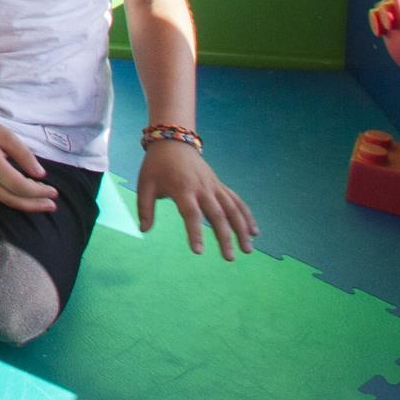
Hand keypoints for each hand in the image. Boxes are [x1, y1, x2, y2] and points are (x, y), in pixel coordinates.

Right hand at [0, 103, 58, 214]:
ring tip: (43, 202)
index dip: (39, 192)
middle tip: (53, 205)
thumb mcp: (6, 135)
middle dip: (35, 205)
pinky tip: (25, 195)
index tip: (54, 191)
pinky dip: (14, 198)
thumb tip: (41, 175)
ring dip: (25, 204)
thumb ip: (24, 156)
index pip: (20, 187)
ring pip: (5, 201)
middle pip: (13, 200)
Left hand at [136, 139, 256, 258]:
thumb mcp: (145, 184)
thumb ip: (145, 208)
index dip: (195, 233)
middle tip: (229, 258)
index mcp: (182, 189)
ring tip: (248, 249)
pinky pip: (236, 201)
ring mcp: (214, 186)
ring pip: (233, 208)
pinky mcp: (219, 185)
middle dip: (225, 237)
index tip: (198, 252)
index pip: (191, 214)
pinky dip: (247, 215)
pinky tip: (255, 231)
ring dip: (242, 229)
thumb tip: (144, 230)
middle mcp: (202, 188)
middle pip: (217, 215)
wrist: (173, 141)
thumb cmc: (157, 165)